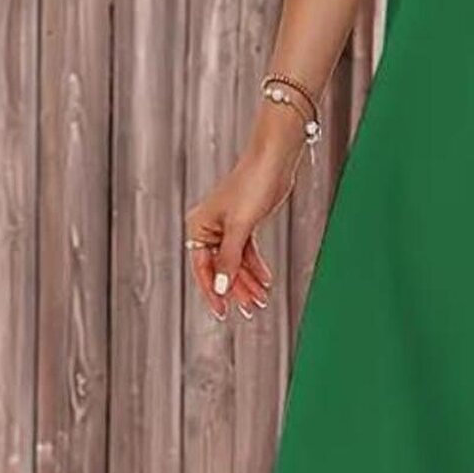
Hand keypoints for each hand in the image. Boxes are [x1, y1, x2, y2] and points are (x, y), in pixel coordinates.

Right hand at [184, 119, 301, 322]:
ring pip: (235, 262)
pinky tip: (265, 281)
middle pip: (221, 268)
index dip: (214, 292)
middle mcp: (209, 227)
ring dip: (248, 281)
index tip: (223, 313)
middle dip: (236, 289)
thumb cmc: (253, 185)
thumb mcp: (241, 227)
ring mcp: (227, 226)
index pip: (203, 268)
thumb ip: (230, 259)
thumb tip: (221, 289)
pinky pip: (246, 252)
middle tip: (250, 310)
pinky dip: (255, 267)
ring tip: (261, 300)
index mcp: (199, 226)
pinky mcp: (245, 223)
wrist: (274, 159)